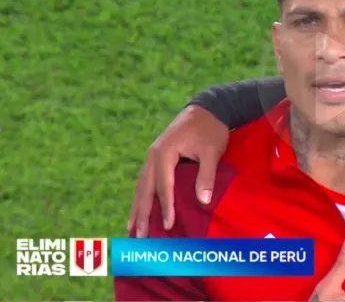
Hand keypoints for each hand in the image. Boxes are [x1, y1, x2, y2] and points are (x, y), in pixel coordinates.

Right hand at [128, 105, 228, 236]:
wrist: (207, 108)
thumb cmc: (211, 129)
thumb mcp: (212, 151)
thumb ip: (206, 176)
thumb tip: (203, 201)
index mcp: (164, 153)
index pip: (164, 185)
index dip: (166, 206)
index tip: (167, 225)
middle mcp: (153, 155)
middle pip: (145, 189)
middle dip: (142, 213)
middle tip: (140, 237)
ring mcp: (152, 156)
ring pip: (141, 186)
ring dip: (137, 208)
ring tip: (132, 230)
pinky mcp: (156, 157)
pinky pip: (146, 180)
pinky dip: (142, 197)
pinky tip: (139, 210)